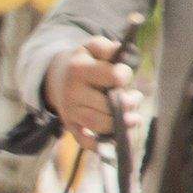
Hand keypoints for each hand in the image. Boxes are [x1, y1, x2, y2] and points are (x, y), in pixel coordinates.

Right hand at [45, 34, 143, 151]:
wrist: (59, 78)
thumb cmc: (85, 62)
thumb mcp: (92, 48)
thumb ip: (107, 47)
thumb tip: (120, 52)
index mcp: (78, 69)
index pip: (111, 77)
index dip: (123, 76)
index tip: (124, 75)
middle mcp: (72, 92)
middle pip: (108, 105)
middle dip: (128, 103)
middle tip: (134, 98)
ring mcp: (71, 112)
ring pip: (101, 125)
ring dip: (122, 123)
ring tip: (132, 116)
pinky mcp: (72, 127)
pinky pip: (87, 142)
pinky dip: (103, 144)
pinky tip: (116, 137)